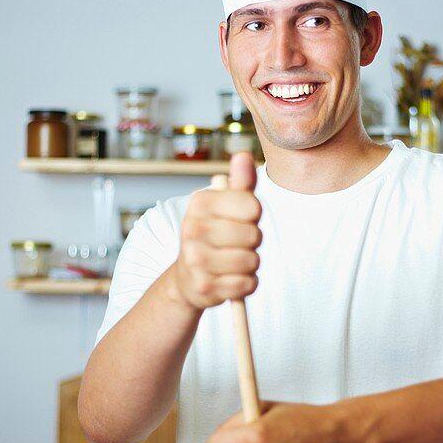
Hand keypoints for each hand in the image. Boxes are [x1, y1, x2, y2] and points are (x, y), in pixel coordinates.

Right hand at [172, 152, 261, 310]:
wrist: (187, 277)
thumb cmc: (214, 235)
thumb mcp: (224, 206)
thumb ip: (240, 183)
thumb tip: (243, 155)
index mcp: (199, 204)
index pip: (253, 206)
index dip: (255, 214)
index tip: (242, 218)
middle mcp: (192, 230)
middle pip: (254, 236)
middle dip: (253, 241)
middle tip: (236, 243)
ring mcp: (196, 260)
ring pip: (252, 261)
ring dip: (250, 263)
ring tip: (233, 260)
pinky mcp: (205, 288)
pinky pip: (248, 284)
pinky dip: (246, 282)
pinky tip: (231, 278)